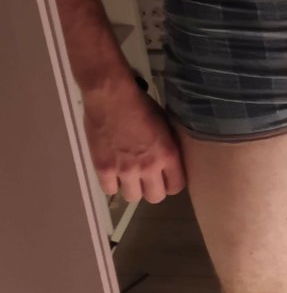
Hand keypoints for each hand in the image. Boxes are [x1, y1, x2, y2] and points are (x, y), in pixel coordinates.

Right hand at [82, 80, 186, 203]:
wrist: (110, 95)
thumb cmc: (140, 102)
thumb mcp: (163, 122)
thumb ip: (167, 145)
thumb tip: (168, 157)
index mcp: (167, 154)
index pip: (177, 186)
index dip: (171, 183)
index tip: (166, 176)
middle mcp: (148, 167)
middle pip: (155, 197)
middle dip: (153, 188)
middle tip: (147, 177)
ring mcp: (125, 170)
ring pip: (133, 198)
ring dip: (132, 187)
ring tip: (128, 174)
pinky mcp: (104, 169)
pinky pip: (110, 190)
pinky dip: (111, 183)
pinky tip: (112, 171)